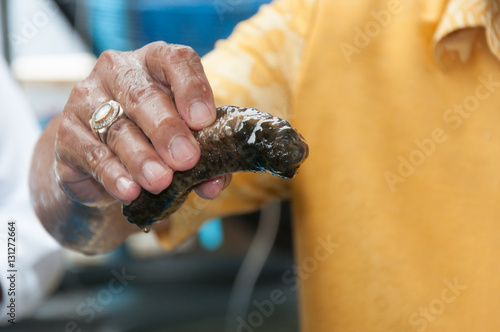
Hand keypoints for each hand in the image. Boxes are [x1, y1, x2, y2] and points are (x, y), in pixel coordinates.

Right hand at [55, 42, 229, 206]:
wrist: (106, 162)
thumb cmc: (156, 141)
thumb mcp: (184, 142)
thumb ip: (204, 159)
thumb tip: (214, 184)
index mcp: (156, 63)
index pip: (175, 60)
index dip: (192, 88)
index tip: (204, 120)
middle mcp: (119, 71)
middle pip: (143, 96)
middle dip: (167, 130)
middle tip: (186, 159)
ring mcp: (87, 98)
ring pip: (117, 128)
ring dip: (141, 158)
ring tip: (160, 181)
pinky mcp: (67, 132)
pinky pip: (92, 154)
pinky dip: (113, 175)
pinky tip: (130, 191)